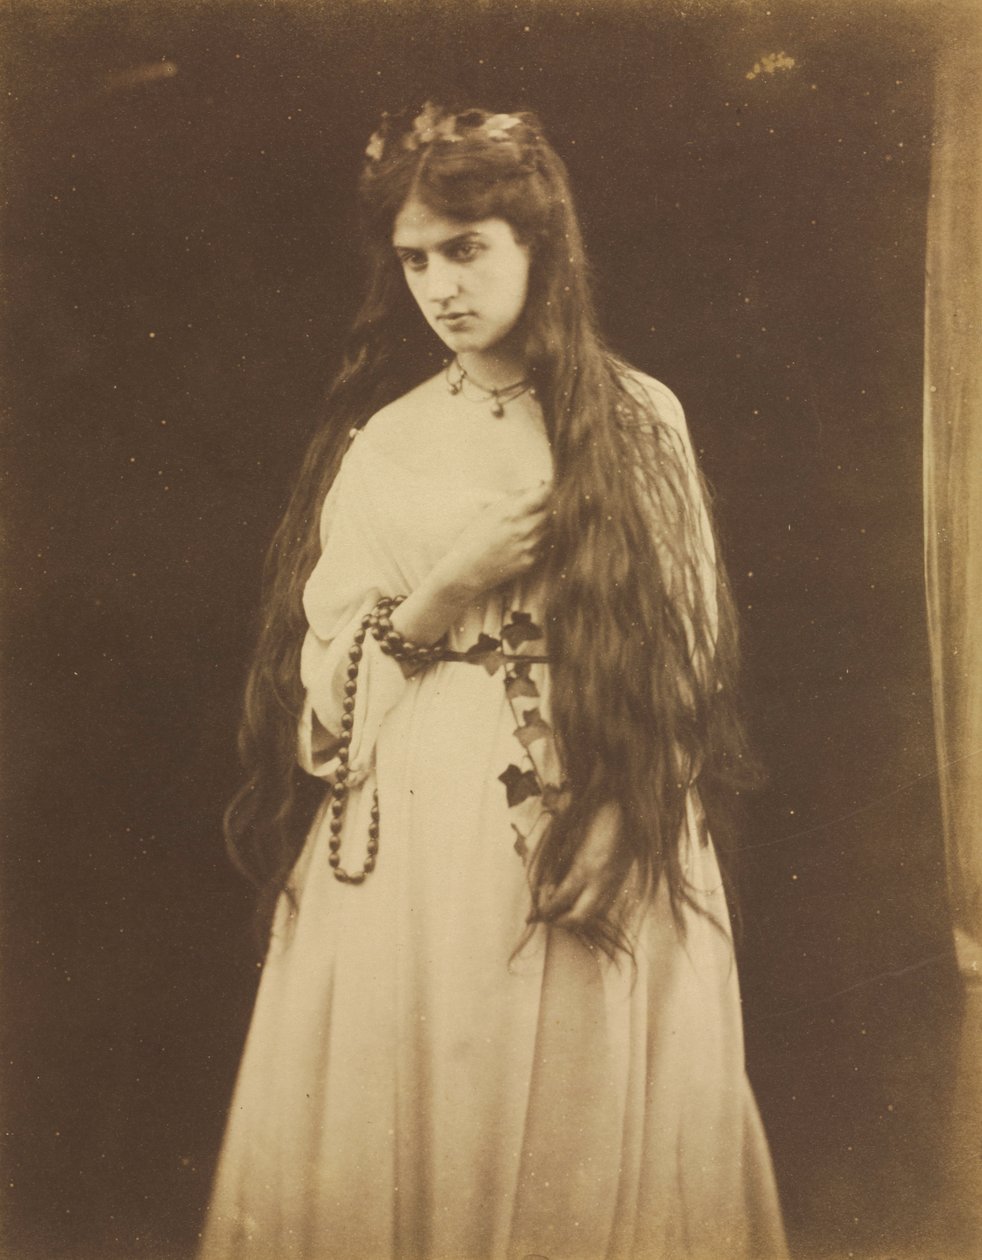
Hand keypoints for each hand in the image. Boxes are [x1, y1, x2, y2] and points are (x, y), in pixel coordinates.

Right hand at [434, 480, 551, 597]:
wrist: (468, 570)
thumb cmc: (474, 537)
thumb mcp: (490, 511)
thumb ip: (515, 498)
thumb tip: (537, 486)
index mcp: (513, 512)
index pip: (543, 494)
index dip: (546, 488)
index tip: (544, 486)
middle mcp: (525, 529)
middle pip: (548, 511)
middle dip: (541, 507)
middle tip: (528, 509)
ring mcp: (529, 546)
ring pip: (547, 528)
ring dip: (540, 523)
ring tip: (521, 526)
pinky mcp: (531, 561)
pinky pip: (543, 544)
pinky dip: (536, 539)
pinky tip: (520, 541)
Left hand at [533, 803, 626, 928]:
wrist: (633, 807)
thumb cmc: (598, 814)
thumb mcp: (574, 837)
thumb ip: (560, 862)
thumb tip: (548, 884)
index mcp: (585, 868)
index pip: (560, 900)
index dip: (545, 910)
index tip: (534, 914)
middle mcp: (601, 881)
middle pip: (579, 917)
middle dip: (561, 923)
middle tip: (547, 919)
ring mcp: (614, 883)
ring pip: (594, 915)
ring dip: (577, 919)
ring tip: (562, 914)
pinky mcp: (622, 880)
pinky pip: (605, 905)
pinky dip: (590, 910)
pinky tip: (581, 903)